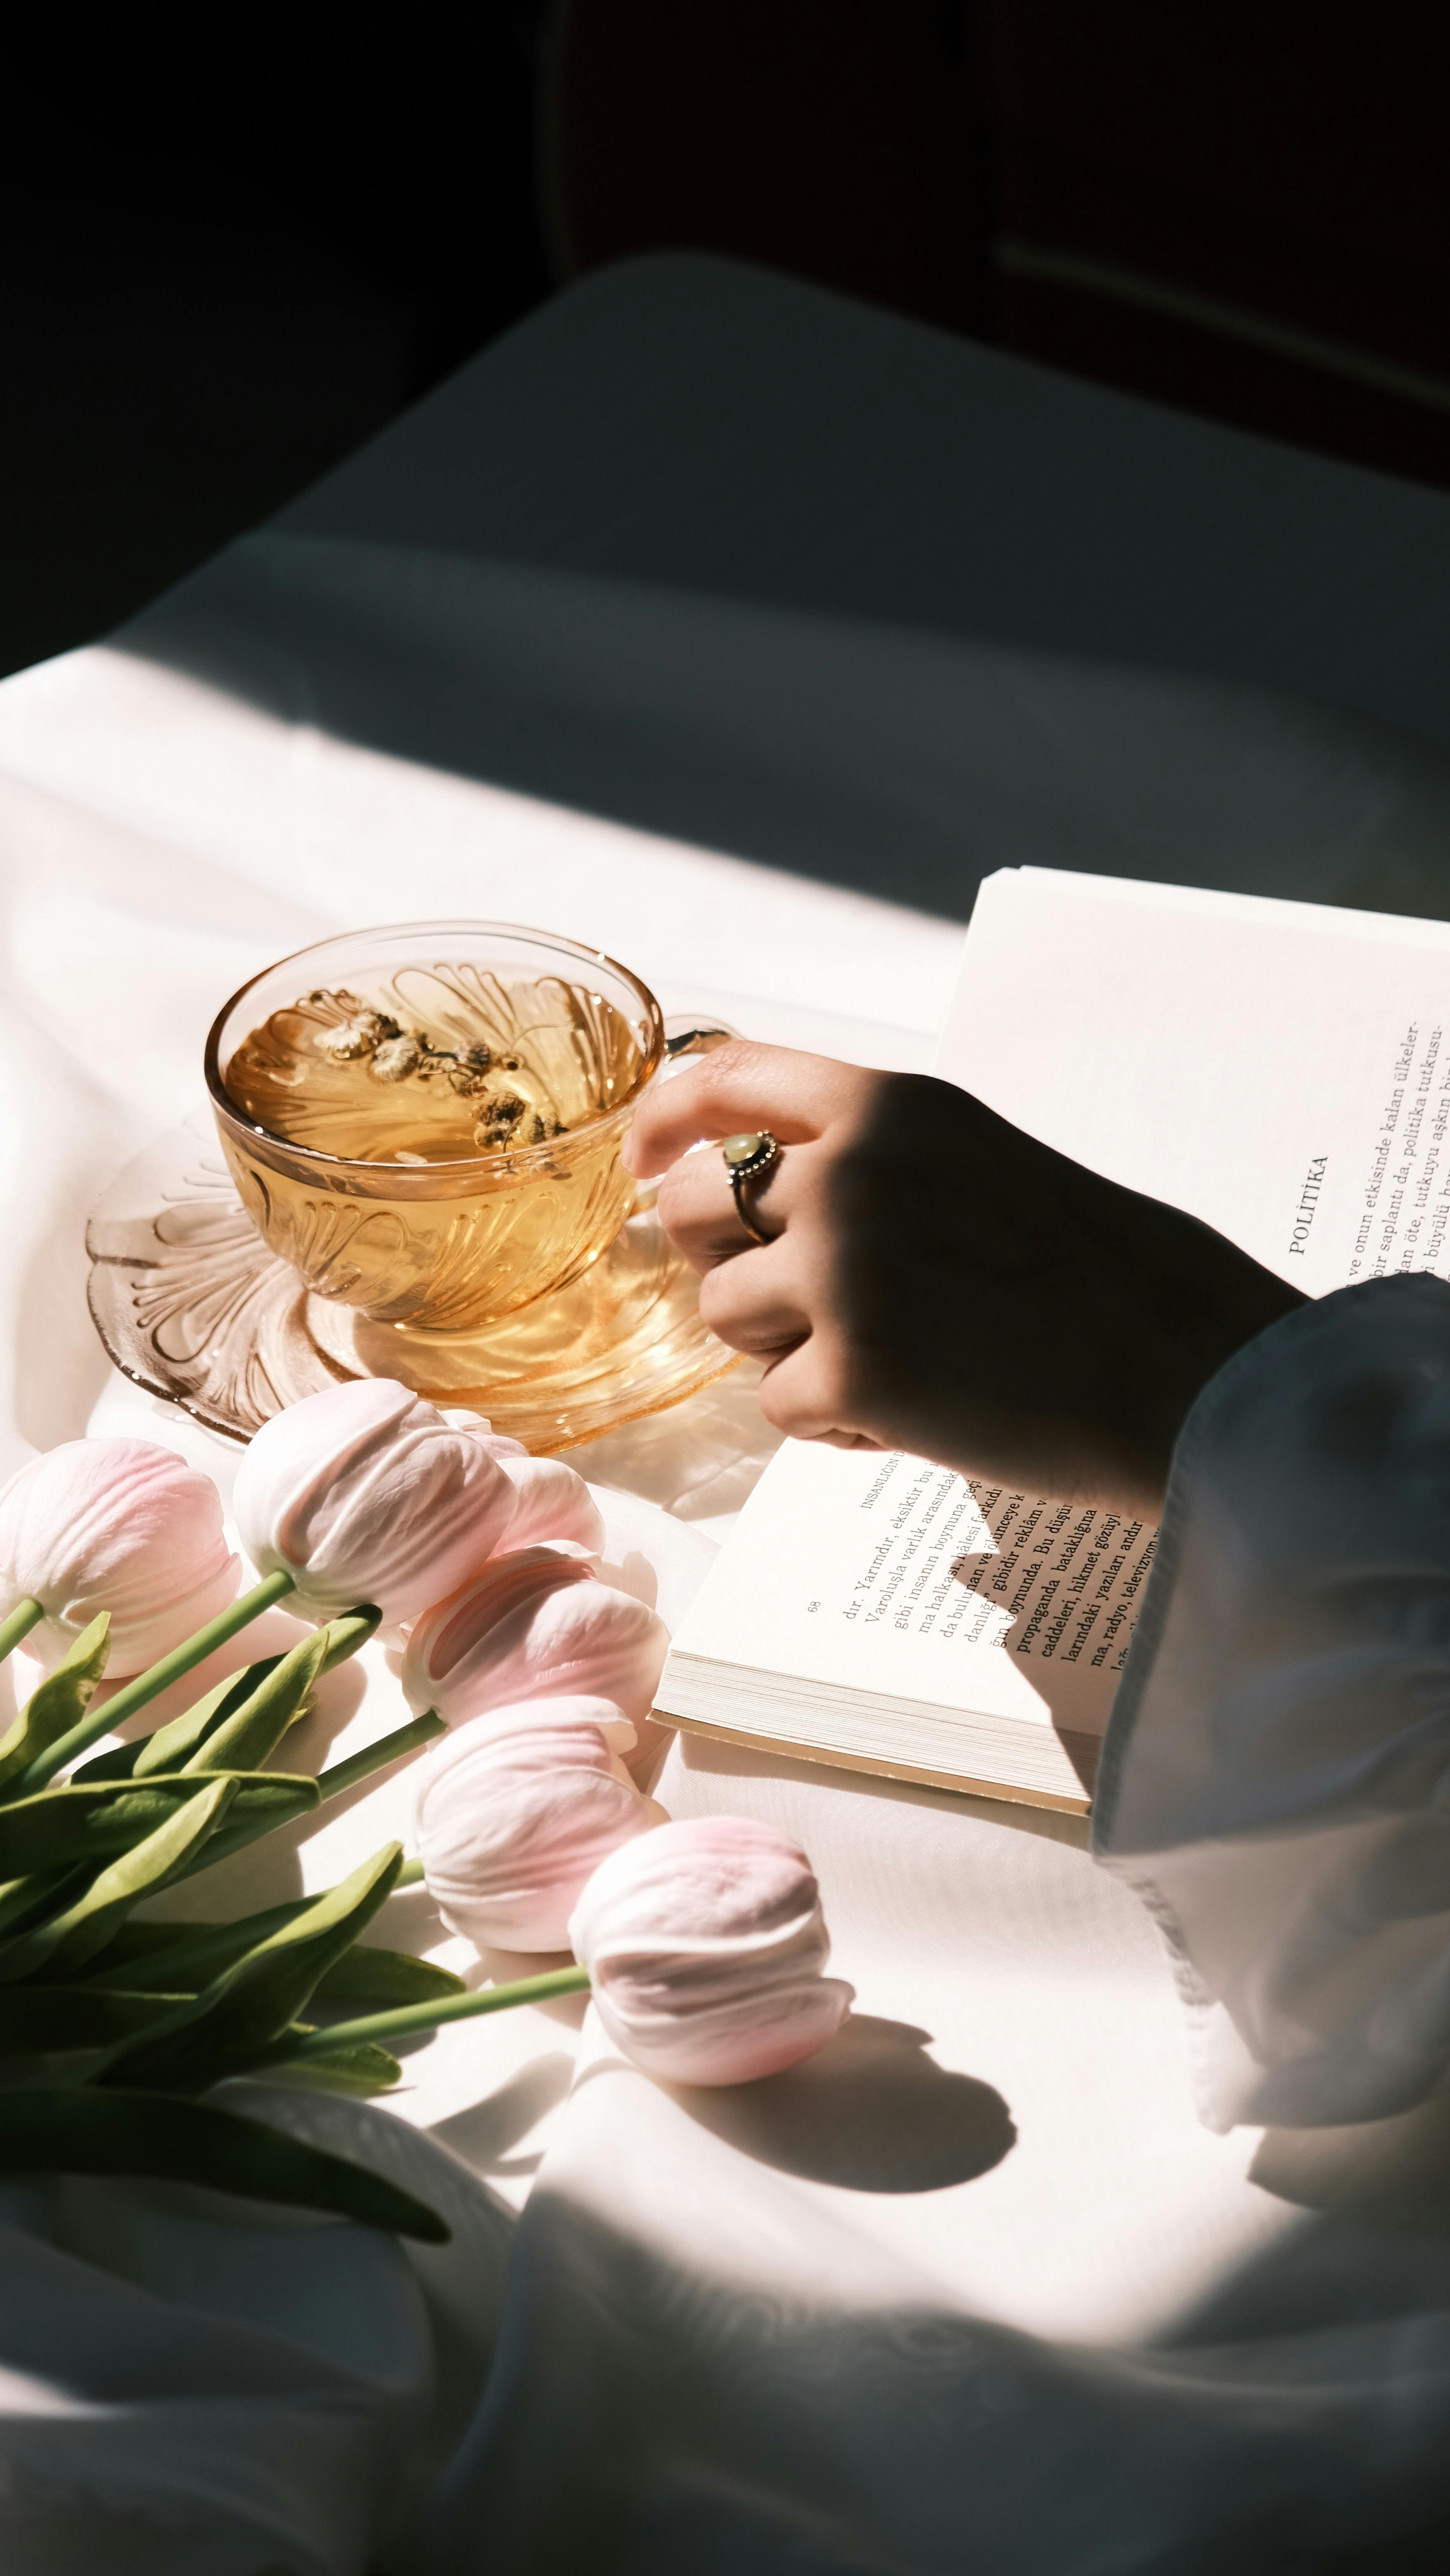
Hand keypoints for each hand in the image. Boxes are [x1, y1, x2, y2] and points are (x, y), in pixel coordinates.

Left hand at [626, 1042, 1306, 1516]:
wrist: (1184, 1367)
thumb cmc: (1101, 1273)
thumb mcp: (978, 1161)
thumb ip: (871, 1159)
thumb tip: (751, 1190)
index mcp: (889, 1106)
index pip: (722, 1078)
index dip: (663, 1121)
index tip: (643, 1161)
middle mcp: (849, 1173)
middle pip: (690, 1211)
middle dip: (722, 1262)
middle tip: (795, 1302)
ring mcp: (842, 1272)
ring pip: (723, 1316)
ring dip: (784, 1348)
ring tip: (892, 1358)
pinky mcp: (850, 1371)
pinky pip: (777, 1406)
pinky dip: (834, 1421)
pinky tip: (918, 1412)